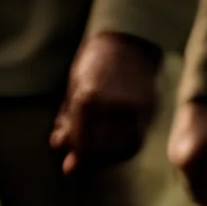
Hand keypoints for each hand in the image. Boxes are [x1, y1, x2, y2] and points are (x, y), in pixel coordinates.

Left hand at [50, 31, 159, 174]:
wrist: (129, 41)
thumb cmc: (94, 61)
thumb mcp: (74, 88)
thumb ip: (67, 119)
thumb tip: (57, 147)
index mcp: (88, 98)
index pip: (82, 141)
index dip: (76, 156)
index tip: (70, 164)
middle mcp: (112, 105)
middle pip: (101, 148)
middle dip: (90, 160)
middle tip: (83, 163)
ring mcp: (134, 107)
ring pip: (122, 148)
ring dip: (108, 159)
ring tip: (98, 157)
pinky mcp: (149, 109)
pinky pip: (137, 140)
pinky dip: (125, 151)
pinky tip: (116, 149)